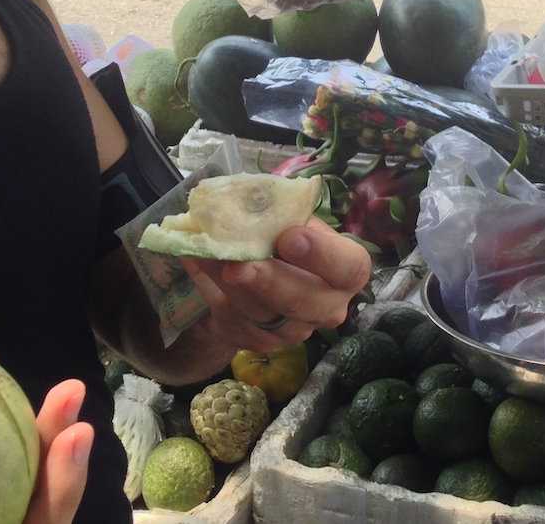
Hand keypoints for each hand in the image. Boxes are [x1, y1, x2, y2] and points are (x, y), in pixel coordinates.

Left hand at [180, 218, 372, 351]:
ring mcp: (293, 331)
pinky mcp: (259, 341)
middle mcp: (327, 307)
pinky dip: (210, 289)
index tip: (289, 238)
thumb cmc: (285, 239)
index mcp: (346, 271)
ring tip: (205, 255)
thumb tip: (243, 202)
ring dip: (229, 284)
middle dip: (268, 281)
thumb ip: (279, 214)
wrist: (263, 278)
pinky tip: (196, 263)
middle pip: (303, 302)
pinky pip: (233, 318)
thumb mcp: (291, 219)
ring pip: (261, 314)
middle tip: (237, 265)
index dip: (322, 255)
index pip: (348, 267)